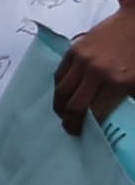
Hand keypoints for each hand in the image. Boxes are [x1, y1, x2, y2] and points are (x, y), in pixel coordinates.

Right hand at [60, 6, 134, 132]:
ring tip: (64, 112)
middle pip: (73, 105)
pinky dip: (59, 87)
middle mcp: (97, 73)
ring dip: (60, 106)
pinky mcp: (74, 50)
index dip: (87, 127)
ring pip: (61, 92)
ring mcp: (83, 61)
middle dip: (69, 121)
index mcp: (118, 83)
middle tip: (71, 128)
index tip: (83, 133)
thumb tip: (108, 116)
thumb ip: (124, 98)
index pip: (95, 113)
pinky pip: (59, 75)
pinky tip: (64, 93)